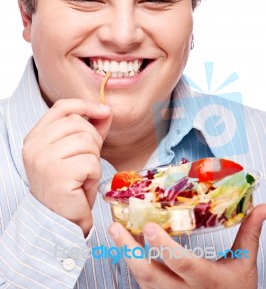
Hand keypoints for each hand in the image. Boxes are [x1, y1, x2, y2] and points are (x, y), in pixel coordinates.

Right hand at [23, 99, 111, 235]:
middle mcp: (34, 146)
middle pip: (79, 123)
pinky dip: (95, 174)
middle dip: (93, 140)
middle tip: (87, 162)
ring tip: (83, 175)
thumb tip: (106, 110)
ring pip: (87, 141)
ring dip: (94, 159)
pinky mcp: (57, 175)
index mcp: (35, 137)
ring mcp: (43, 160)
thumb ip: (89, 129)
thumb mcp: (77, 151)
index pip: (62, 107)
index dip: (86, 105)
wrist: (60, 220)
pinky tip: (83, 185)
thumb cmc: (69, 184)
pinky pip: (91, 162)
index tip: (104, 111)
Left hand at [109, 204, 265, 288]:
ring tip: (115, 231)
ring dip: (126, 254)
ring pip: (141, 280)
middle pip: (150, 275)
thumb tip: (263, 208)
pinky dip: (132, 263)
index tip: (149, 227)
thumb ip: (250, 234)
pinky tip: (126, 244)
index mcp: (207, 280)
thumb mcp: (245, 263)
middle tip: (115, 227)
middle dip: (130, 250)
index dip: (164, 248)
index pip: (183, 265)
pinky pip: (142, 284)